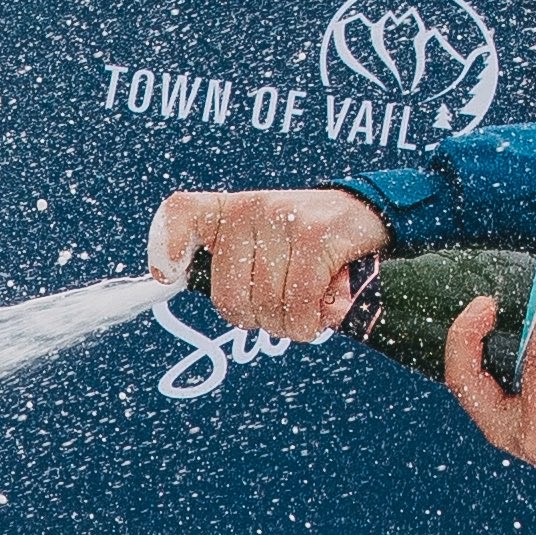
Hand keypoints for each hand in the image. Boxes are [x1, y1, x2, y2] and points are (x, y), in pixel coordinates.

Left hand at [142, 185, 389, 340]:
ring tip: (308, 306)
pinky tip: (325, 308)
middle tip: (282, 309)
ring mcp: (284, 219)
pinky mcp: (317, 235)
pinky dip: (312, 321)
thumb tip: (172, 279)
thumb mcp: (260, 245)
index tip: (168, 274)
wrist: (367, 216)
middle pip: (230, 297)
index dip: (168, 247)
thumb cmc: (305, 243)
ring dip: (292, 324)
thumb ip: (226, 266)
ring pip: (269, 306)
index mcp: (228, 211)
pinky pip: (301, 303)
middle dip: (258, 319)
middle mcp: (251, 210)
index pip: (181, 213)